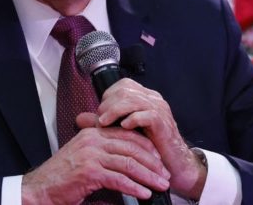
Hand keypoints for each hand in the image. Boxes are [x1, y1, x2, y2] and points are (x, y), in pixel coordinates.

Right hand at [21, 120, 170, 204]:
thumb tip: (128, 159)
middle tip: (166, 175)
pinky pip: (119, 179)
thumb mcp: (84, 157)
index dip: (148, 148)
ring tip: (160, 186)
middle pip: (132, 149)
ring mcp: (91, 155)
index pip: (128, 136)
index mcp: (93, 133)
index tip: (160, 161)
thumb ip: (103, 152)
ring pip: (129, 164)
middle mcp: (93, 140)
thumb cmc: (62, 177)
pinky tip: (144, 194)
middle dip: (153, 163)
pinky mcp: (89, 172)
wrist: (39, 190)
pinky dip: (134, 188)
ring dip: (148, 177)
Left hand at [95, 78, 207, 199]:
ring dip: (114, 111)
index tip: (100, 113)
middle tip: (99, 121)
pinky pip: (147, 114)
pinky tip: (123, 127)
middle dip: (108, 104)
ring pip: (133, 99)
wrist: (173, 166)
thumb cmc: (148, 149)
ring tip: (104, 124)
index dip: (108, 96)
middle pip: (125, 89)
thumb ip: (102, 124)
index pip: (123, 85)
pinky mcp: (164, 123)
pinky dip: (132, 119)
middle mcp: (153, 99)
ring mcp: (160, 109)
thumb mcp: (122, 133)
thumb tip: (79, 119)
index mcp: (144, 97)